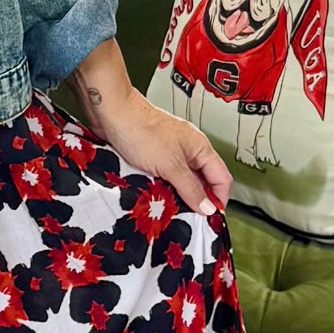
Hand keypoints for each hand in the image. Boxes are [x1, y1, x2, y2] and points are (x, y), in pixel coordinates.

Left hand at [95, 89, 232, 215]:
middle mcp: (188, 150)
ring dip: (177, 195)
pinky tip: (155, 196)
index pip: (222, 178)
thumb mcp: (170, 165)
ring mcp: (170, 153)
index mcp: (200, 148)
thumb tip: (208, 207)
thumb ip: (190, 188)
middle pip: (202, 181)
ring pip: (182, 181)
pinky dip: (162, 188)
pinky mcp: (153, 156)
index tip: (210, 218)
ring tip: (170, 208)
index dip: (219, 199)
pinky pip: (165, 177)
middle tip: (188, 217)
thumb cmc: (141, 129)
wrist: (111, 114)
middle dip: (197, 200)